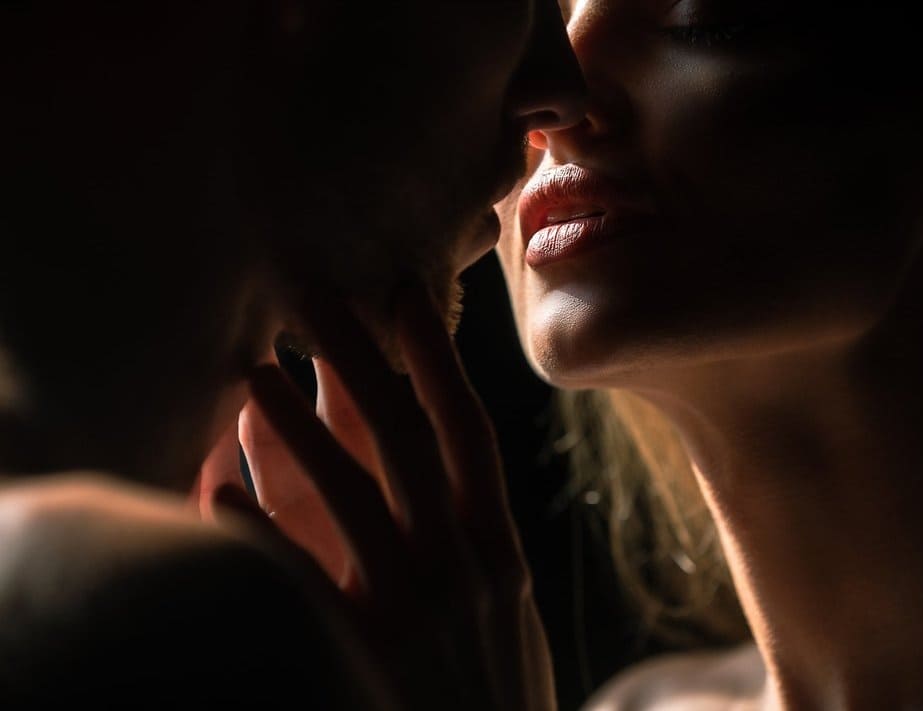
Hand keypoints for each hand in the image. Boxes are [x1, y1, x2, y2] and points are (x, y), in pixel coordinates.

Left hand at [202, 290, 555, 709]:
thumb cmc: (495, 699)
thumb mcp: (502, 615)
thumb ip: (469, 543)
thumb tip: (426, 488)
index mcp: (498, 549)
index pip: (467, 431)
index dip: (436, 359)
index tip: (407, 296)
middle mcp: (461, 562)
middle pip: (404, 436)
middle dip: (358, 358)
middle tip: (313, 294)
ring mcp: (415, 605)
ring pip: (350, 489)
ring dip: (295, 424)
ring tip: (249, 370)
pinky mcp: (367, 651)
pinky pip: (303, 580)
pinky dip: (260, 535)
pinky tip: (220, 495)